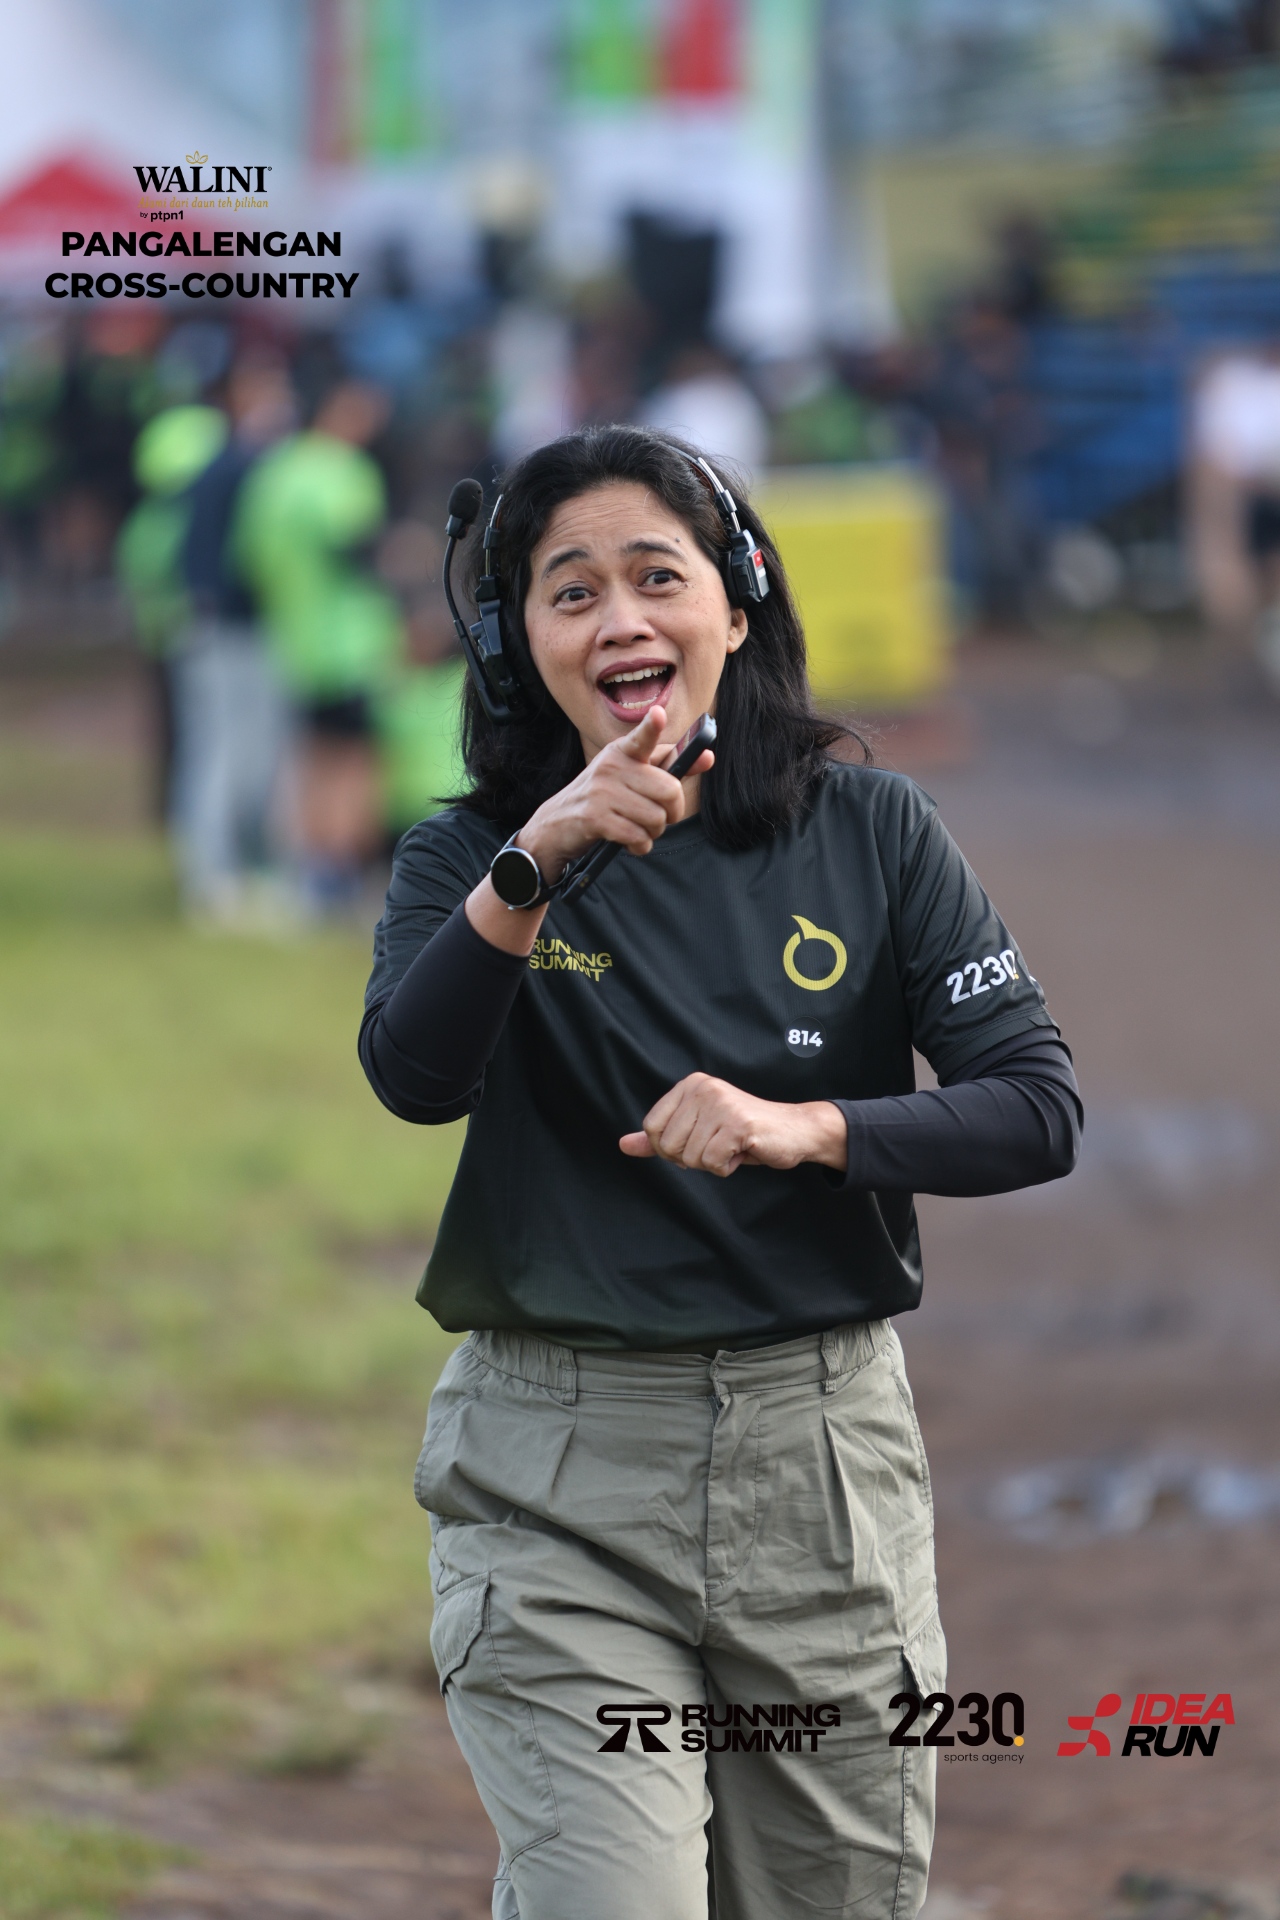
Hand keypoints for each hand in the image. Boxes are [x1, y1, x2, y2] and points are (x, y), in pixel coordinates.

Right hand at [516, 706, 712, 882]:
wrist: (557, 825)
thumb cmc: (604, 797)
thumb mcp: (631, 775)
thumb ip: (670, 766)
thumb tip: (708, 756)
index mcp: (622, 752)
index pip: (641, 738)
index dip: (651, 727)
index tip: (659, 714)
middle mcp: (611, 767)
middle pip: (670, 791)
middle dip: (672, 812)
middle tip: (660, 816)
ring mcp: (602, 792)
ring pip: (657, 818)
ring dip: (654, 832)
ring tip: (637, 827)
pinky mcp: (596, 818)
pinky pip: (638, 836)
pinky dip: (640, 845)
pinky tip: (629, 841)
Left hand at [619, 1074, 847, 1178]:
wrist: (793, 1130)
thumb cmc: (742, 1132)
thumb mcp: (697, 1130)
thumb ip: (659, 1137)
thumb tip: (623, 1145)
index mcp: (689, 1085)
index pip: (652, 1127)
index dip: (669, 1148)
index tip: (696, 1142)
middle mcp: (703, 1088)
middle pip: (668, 1145)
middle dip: (692, 1158)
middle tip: (718, 1145)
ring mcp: (721, 1104)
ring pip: (690, 1158)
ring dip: (712, 1163)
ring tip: (732, 1146)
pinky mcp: (738, 1123)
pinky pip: (713, 1163)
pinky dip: (727, 1168)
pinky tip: (742, 1151)